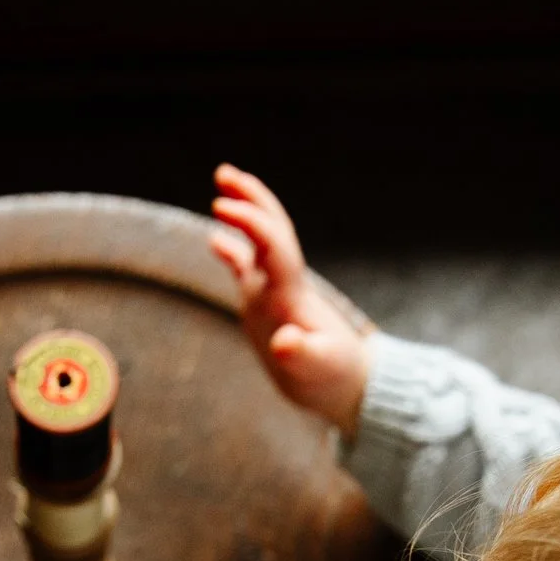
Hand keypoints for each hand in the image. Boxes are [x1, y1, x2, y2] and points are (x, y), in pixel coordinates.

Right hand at [209, 163, 370, 435]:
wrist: (344, 387)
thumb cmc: (332, 379)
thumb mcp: (317, 370)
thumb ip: (301, 354)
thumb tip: (284, 342)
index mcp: (291, 295)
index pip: (272, 246)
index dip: (251, 222)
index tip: (224, 204)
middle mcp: (282, 286)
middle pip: (271, 231)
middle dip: (252, 200)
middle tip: (225, 173)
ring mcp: (274, 294)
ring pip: (260, 242)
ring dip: (245, 213)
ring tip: (223, 185)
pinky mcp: (269, 306)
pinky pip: (249, 270)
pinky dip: (234, 251)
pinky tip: (215, 240)